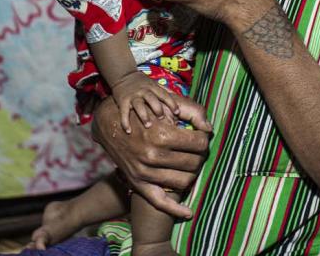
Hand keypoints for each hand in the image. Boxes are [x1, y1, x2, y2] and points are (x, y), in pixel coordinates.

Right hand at [91, 96, 209, 218]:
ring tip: (191, 164)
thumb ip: (192, 113)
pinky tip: (189, 213)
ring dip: (193, 173)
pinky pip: (160, 202)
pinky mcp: (138, 183)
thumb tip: (210, 129)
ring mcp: (145, 172)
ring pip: (184, 181)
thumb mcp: (164, 106)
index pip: (199, 143)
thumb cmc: (142, 114)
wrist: (110, 125)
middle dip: (200, 156)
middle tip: (198, 150)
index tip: (202, 137)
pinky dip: (176, 210)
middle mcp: (153, 156)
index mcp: (161, 135)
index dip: (204, 139)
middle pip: (193, 162)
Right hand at [111, 71, 179, 133]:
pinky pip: (124, 112)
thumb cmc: (143, 83)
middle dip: (157, 108)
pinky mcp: (122, 101)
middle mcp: (144, 91)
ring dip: (143, 115)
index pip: (164, 95)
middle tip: (162, 118)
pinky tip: (128, 131)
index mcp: (153, 87)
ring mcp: (133, 96)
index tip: (177, 112)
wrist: (123, 75)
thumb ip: (164, 93)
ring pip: (138, 105)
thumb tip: (181, 102)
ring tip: (148, 125)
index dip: (171, 103)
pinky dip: (125, 121)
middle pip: (152, 99)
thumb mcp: (154, 84)